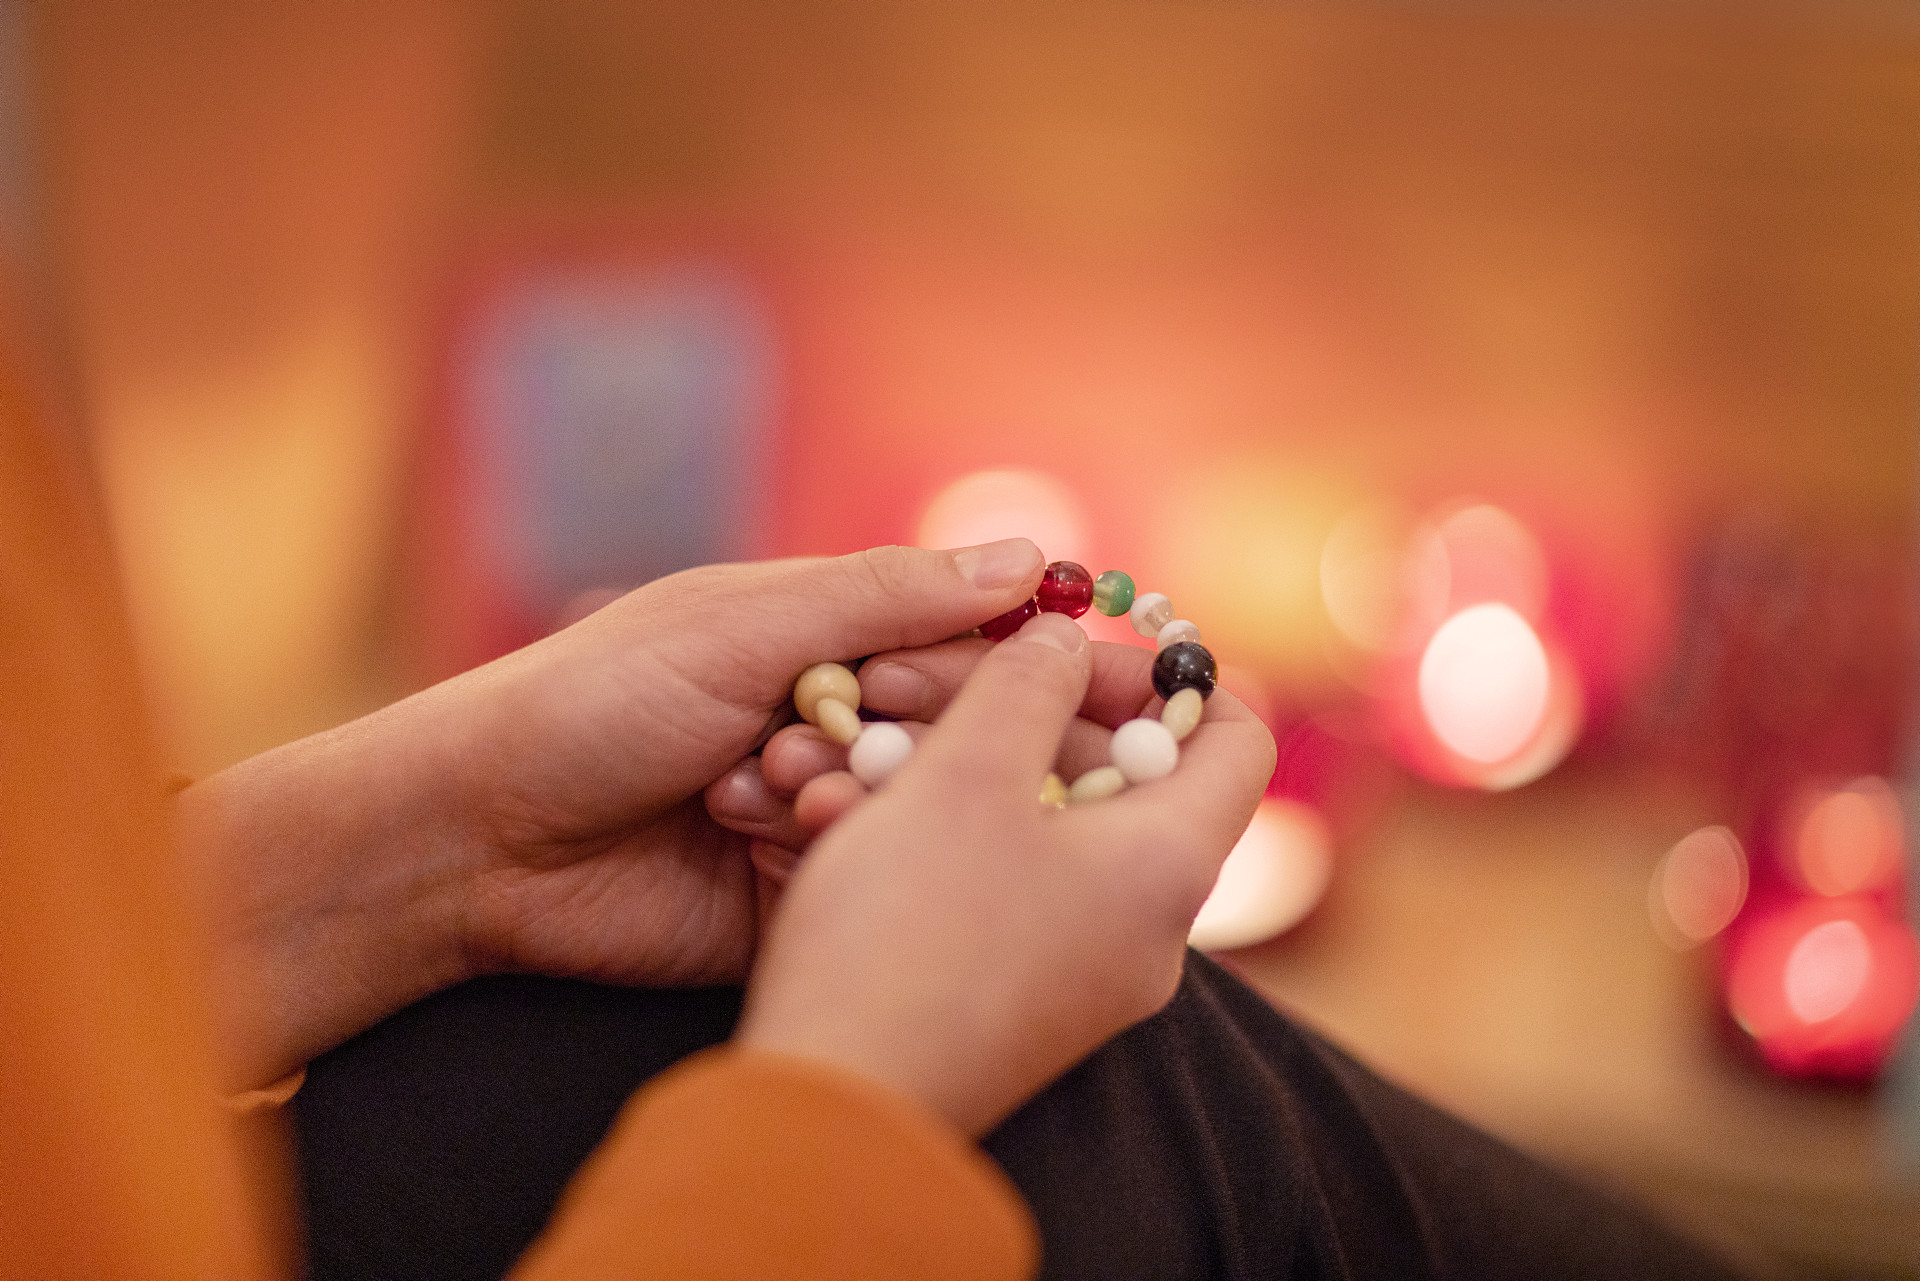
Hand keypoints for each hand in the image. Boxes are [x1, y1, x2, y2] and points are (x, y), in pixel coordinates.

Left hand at [178, 541, 1044, 1088]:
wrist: (474, 839)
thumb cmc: (594, 700)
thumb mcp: (742, 625)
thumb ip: (886, 598)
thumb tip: (1028, 559)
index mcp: (831, 637)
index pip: (978, 643)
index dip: (1052, 659)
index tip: (1137, 681)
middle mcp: (842, 724)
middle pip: (970, 733)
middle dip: (942, 731)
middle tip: (894, 731)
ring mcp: (823, 816)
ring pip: (926, 811)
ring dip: (866, 794)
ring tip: (762, 779)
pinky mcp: (799, 899)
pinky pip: (869, 878)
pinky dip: (829, 855)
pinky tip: (759, 832)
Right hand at [733, 612, 1275, 1135]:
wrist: (834, 1107)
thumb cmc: (908, 933)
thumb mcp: (966, 773)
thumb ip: (1028, 684)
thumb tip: (1066, 639)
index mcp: (1167, 864)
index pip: (1233, 736)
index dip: (1165, 672)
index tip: (1071, 646)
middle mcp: (1147, 926)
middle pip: (1125, 775)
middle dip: (1025, 712)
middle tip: (924, 683)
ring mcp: (1086, 971)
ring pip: (1047, 825)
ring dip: (963, 769)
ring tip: (864, 753)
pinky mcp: (1021, 999)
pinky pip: (1006, 885)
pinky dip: (945, 836)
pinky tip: (851, 820)